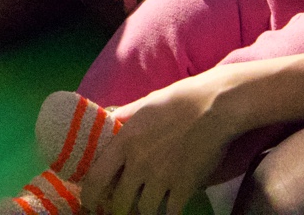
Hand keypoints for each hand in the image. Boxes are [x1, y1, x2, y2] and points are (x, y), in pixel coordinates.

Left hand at [77, 75, 231, 214]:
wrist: (214, 107)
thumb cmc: (178, 100)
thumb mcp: (144, 104)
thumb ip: (123, 116)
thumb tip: (107, 118)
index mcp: (125, 142)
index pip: (96, 178)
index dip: (89, 195)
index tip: (89, 201)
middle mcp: (139, 163)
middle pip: (119, 202)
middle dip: (118, 207)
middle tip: (121, 205)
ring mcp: (162, 178)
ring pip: (144, 210)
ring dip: (143, 209)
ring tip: (146, 203)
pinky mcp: (184, 187)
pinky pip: (170, 212)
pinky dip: (168, 211)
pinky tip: (169, 206)